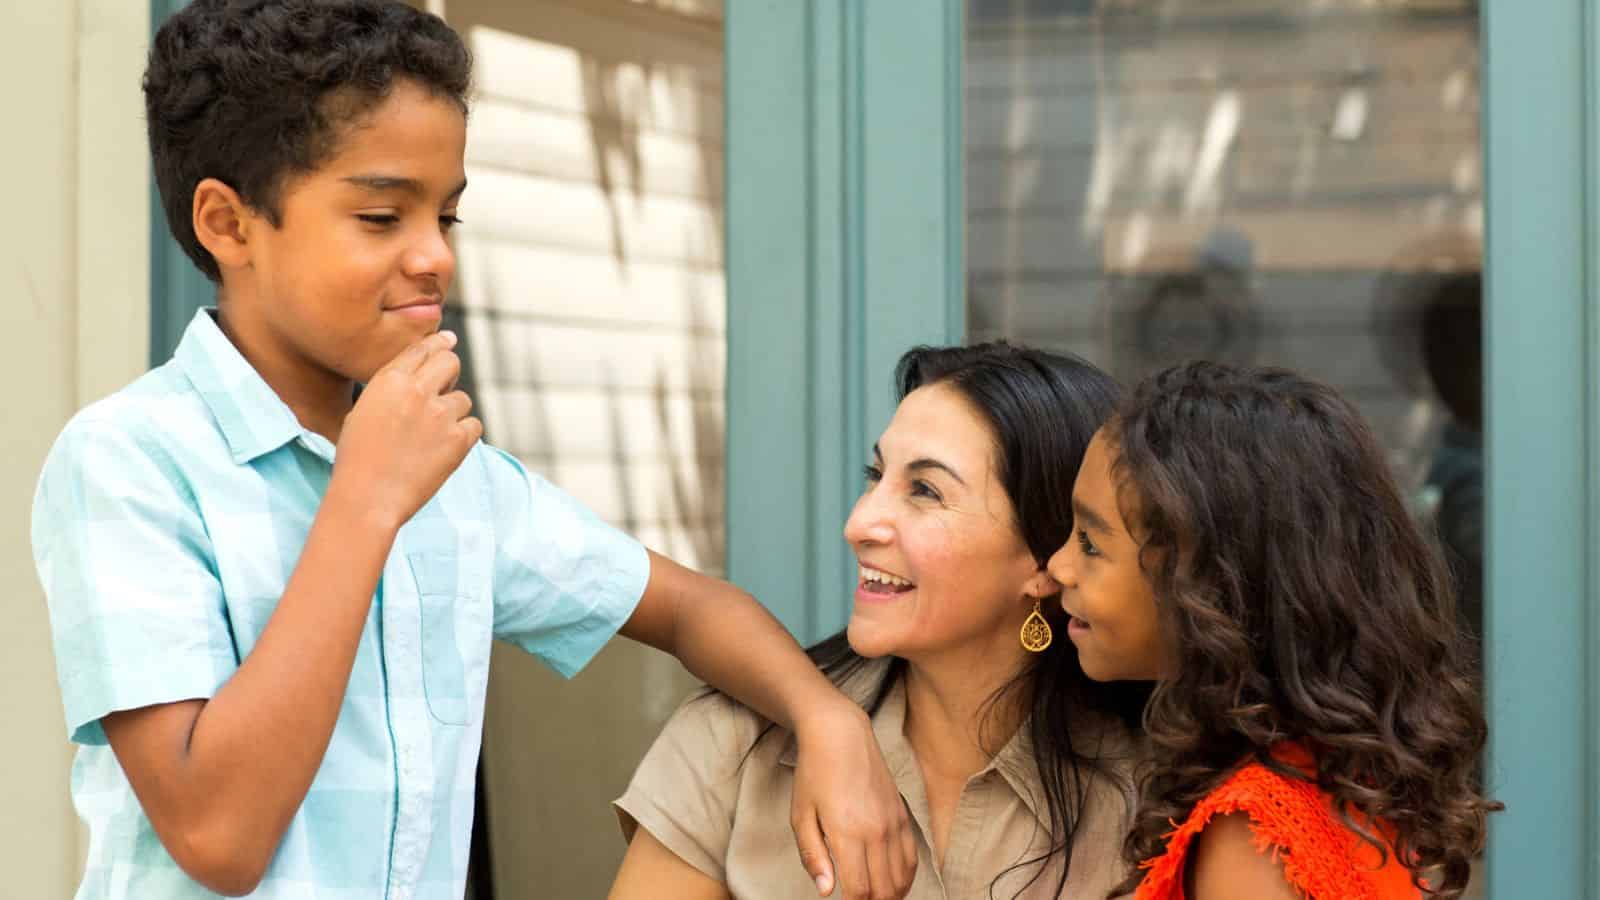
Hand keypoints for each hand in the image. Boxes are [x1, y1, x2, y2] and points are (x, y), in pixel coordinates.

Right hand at [330, 330, 481, 528]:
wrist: (367, 497)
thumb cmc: (358, 460)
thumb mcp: (362, 412)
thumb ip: (390, 391)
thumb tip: (414, 379)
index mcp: (389, 380)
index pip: (422, 349)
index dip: (438, 343)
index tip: (448, 341)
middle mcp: (417, 390)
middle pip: (450, 362)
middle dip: (450, 373)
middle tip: (444, 391)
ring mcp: (440, 414)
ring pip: (464, 398)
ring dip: (453, 413)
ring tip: (431, 437)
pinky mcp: (458, 439)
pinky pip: (474, 425)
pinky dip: (465, 435)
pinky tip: (445, 449)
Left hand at [790, 700, 916, 898]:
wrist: (841, 734)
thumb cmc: (814, 774)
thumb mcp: (801, 815)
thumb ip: (813, 856)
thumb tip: (826, 890)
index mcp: (847, 832)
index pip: (859, 890)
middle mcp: (876, 830)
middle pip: (885, 890)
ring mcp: (893, 822)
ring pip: (902, 877)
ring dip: (891, 896)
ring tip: (875, 899)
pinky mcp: (902, 814)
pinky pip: (912, 857)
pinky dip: (905, 877)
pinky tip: (892, 884)